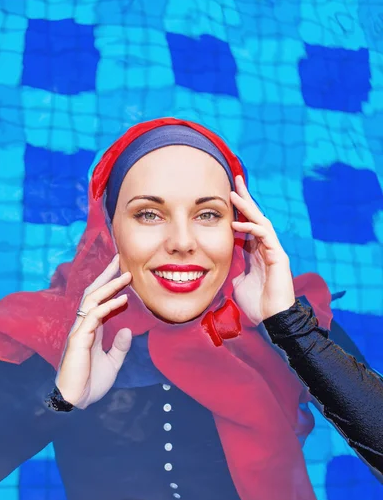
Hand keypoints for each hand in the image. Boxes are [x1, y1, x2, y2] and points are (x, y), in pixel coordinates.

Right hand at [55, 254, 131, 408]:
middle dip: (106, 274)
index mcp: (91, 330)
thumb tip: (129, 330)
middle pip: (92, 293)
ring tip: (125, 274)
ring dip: (109, 286)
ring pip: (92, 300)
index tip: (122, 270)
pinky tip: (122, 300)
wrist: (76, 401)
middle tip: (120, 258)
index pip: (99, 300)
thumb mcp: (112, 363)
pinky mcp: (78, 339)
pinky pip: (93, 317)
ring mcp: (79, 331)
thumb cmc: (90, 383)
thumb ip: (120, 347)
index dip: (109, 284)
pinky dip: (108, 307)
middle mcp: (83, 326)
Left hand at [231, 175, 295, 324]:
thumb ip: (233, 268)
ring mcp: (274, 251)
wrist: (271, 319)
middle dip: (246, 199)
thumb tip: (221, 262)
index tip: (228, 195)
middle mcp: (266, 248)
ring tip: (234, 194)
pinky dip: (251, 228)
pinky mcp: (278, 257)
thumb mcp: (237, 282)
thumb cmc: (256, 304)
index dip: (239, 210)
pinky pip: (265, 235)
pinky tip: (238, 223)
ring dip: (248, 208)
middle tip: (236, 180)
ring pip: (261, 222)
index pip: (248, 225)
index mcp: (256, 252)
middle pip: (256, 217)